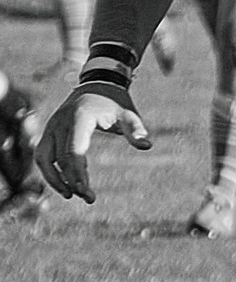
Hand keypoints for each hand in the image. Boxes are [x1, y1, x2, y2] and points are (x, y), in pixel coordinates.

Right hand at [36, 84, 152, 203]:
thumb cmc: (115, 101)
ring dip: (53, 178)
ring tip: (71, 195)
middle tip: (87, 198)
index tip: (85, 192)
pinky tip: (65, 183)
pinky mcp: (49, 132)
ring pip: (42, 158)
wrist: (98, 84)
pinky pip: (43, 155)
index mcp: (78, 118)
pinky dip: (50, 170)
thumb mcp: (129, 113)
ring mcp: (51, 127)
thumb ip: (136, 129)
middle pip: (58, 158)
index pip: (73, 152)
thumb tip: (147, 145)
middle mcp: (59, 123)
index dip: (77, 174)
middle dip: (69, 181)